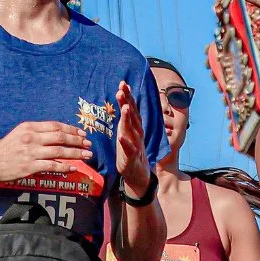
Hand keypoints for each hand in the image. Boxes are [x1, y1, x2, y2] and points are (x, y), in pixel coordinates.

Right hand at [0, 121, 93, 186]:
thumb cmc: (6, 149)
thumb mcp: (20, 134)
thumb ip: (37, 132)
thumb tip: (57, 134)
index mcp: (29, 127)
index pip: (55, 126)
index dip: (71, 129)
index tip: (81, 133)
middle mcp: (31, 138)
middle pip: (60, 137)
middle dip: (77, 141)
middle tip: (88, 144)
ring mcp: (31, 153)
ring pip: (60, 151)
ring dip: (76, 154)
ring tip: (87, 156)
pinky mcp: (30, 167)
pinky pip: (52, 166)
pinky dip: (65, 167)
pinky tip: (73, 168)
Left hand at [115, 81, 150, 199]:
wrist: (139, 177)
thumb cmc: (131, 154)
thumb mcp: (127, 135)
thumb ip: (126, 121)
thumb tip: (124, 104)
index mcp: (134, 129)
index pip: (131, 110)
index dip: (127, 97)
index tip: (123, 83)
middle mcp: (136, 135)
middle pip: (133, 116)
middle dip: (128, 101)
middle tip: (122, 88)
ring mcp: (135, 146)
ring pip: (132, 130)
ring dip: (129, 119)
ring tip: (125, 108)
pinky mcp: (132, 159)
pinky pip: (129, 150)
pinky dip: (125, 143)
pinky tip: (121, 137)